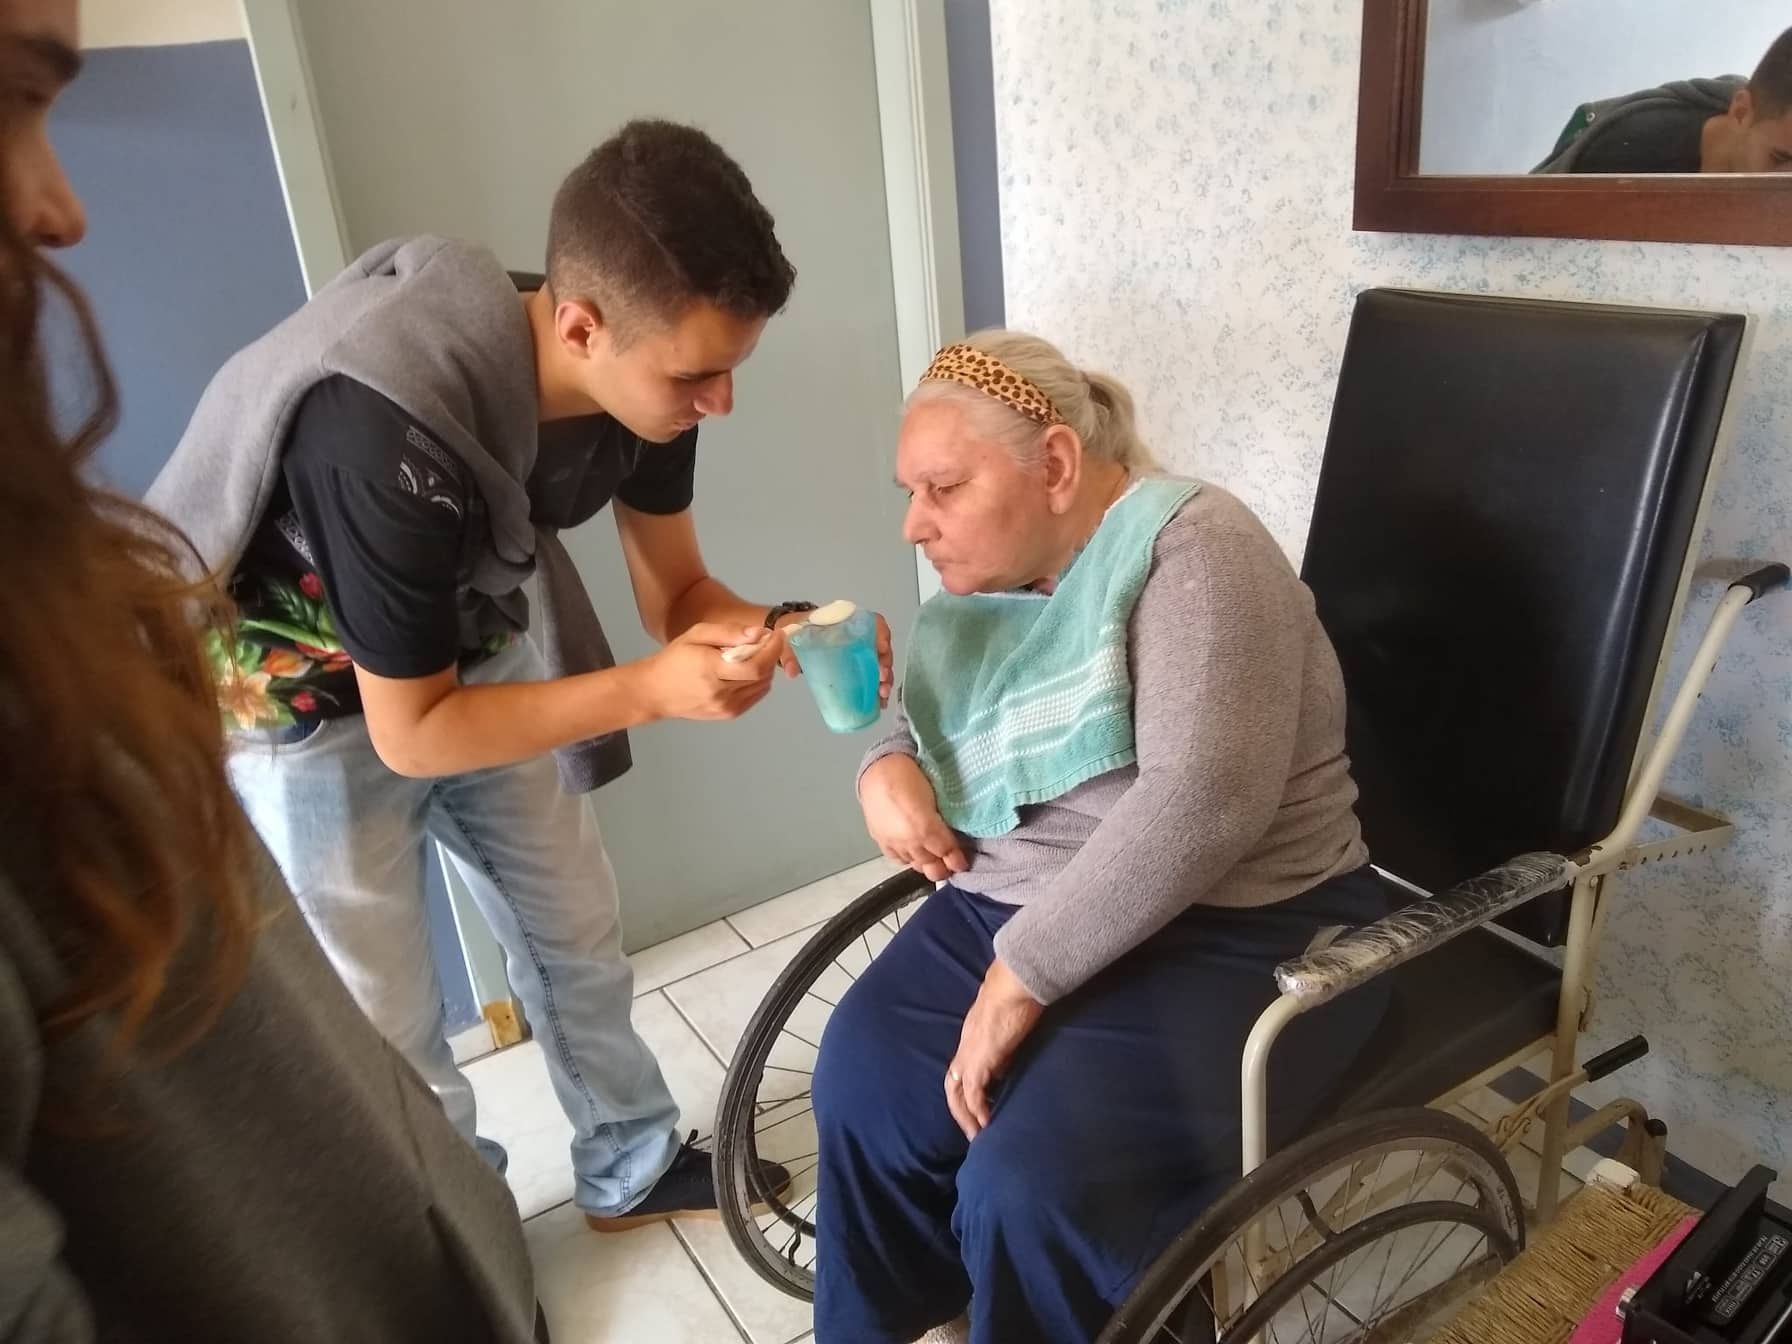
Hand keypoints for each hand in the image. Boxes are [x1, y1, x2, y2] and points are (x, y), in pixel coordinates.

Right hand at [635, 622, 784, 722]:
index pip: (756, 665)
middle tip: (766, 642)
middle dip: (771, 656)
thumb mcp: (696, 635)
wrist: (656, 692)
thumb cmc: (675, 658)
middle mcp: (721, 693)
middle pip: (762, 676)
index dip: (773, 650)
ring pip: (762, 686)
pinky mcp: (728, 714)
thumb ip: (728, 632)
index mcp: (711, 670)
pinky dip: (758, 681)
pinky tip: (746, 671)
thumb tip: (758, 633)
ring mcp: (726, 707)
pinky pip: (755, 696)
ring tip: (754, 655)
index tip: (777, 635)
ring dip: (766, 668)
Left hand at [772, 610, 894, 707]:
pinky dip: (877, 687)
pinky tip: (879, 701)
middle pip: (881, 646)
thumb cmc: (798, 630)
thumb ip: (791, 653)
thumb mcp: (793, 637)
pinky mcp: (858, 664)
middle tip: (882, 681)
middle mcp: (859, 634)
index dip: (882, 634)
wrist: (793, 633)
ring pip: (881, 662)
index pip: (873, 622)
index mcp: (847, 621)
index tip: (882, 649)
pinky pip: (873, 673)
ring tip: (882, 696)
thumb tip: (792, 672)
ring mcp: (860, 649)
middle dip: (886, 665)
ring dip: (885, 679)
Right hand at [858, 754, 967, 881]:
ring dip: (926, 863)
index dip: (957, 859)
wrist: (878, 770)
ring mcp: (894, 842)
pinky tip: (913, 853)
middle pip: (930, 863)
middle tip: (951, 864)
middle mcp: (909, 840)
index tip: (963, 862)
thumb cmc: (910, 776)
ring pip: (914, 864)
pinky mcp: (880, 840)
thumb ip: (945, 820)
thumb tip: (954, 836)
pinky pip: (898, 858)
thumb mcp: (936, 795)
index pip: (946, 851)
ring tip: (934, 860)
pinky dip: (908, 858)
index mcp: (926, 827)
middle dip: (942, 866)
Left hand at [945, 958, 1043, 1139]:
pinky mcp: (979, 1062)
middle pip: (952, 1082)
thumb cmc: (1016, 991)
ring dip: (965, 1115)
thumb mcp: (1010, 1017)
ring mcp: (970, 1054)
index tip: (981, 1103)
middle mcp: (966, 1045)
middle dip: (959, 1108)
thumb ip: (1007, 1032)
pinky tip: (985, 1124)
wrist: (1013, 982)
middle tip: (972, 1129)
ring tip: (977, 1134)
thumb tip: (1013, 1047)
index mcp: (973, 1034)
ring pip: (957, 1091)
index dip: (968, 1086)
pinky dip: (976, 1110)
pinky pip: (972, 1093)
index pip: (964, 1065)